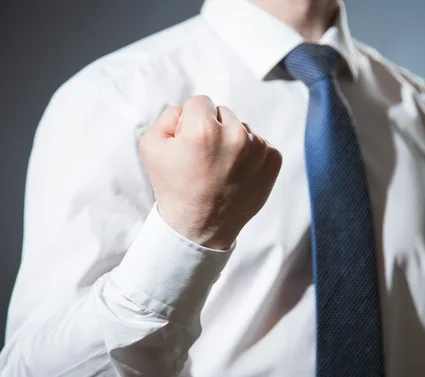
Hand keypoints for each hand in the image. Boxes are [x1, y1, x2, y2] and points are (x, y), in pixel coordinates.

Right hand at [139, 95, 282, 249]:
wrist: (200, 228)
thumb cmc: (174, 187)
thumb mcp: (151, 147)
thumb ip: (168, 116)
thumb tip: (188, 110)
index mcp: (205, 128)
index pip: (200, 102)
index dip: (190, 122)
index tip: (190, 145)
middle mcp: (236, 135)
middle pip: (223, 113)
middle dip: (213, 130)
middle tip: (204, 160)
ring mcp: (259, 149)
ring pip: (242, 128)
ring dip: (232, 142)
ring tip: (220, 169)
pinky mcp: (273, 161)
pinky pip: (260, 143)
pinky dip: (249, 155)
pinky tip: (236, 174)